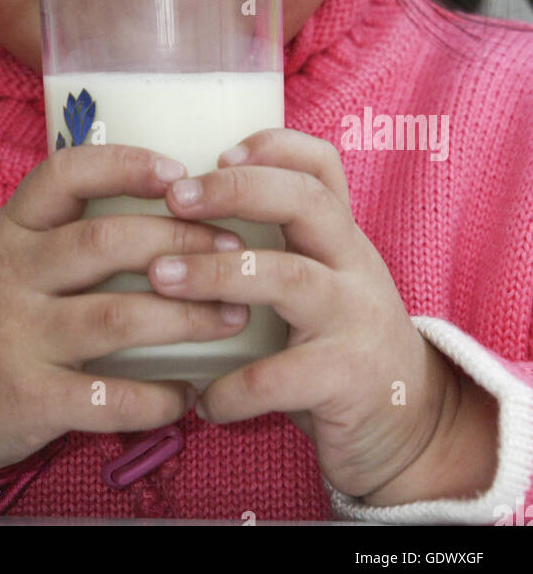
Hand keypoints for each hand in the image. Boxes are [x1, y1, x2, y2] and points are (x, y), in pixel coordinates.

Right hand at [0, 144, 254, 480]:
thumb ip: (69, 225)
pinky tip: (188, 393)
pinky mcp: (28, 401)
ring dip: (188, 317)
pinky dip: (156, 397)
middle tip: (238, 249)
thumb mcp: (11, 249)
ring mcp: (17, 338)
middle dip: (183, 241)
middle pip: (106, 243)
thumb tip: (175, 197)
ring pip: (117, 319)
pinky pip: (106, 398)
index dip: (126, 165)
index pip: (65, 175)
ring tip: (235, 315)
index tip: (181, 172)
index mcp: (11, 230)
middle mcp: (11, 275)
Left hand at [147, 128, 453, 499]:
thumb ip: (278, 248)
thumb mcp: (324, 282)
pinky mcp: (348, 380)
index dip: (274, 147)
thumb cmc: (340, 344)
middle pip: (306, 202)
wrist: (412, 426)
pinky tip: (203, 398)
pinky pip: (280, 376)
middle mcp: (354, 267)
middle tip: (175, 199)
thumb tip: (176, 217)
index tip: (218, 153)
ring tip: (160, 279)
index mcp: (341, 237)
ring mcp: (355, 320)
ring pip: (288, 277)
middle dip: (236, 191)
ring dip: (216, 273)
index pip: (322, 167)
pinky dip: (232, 387)